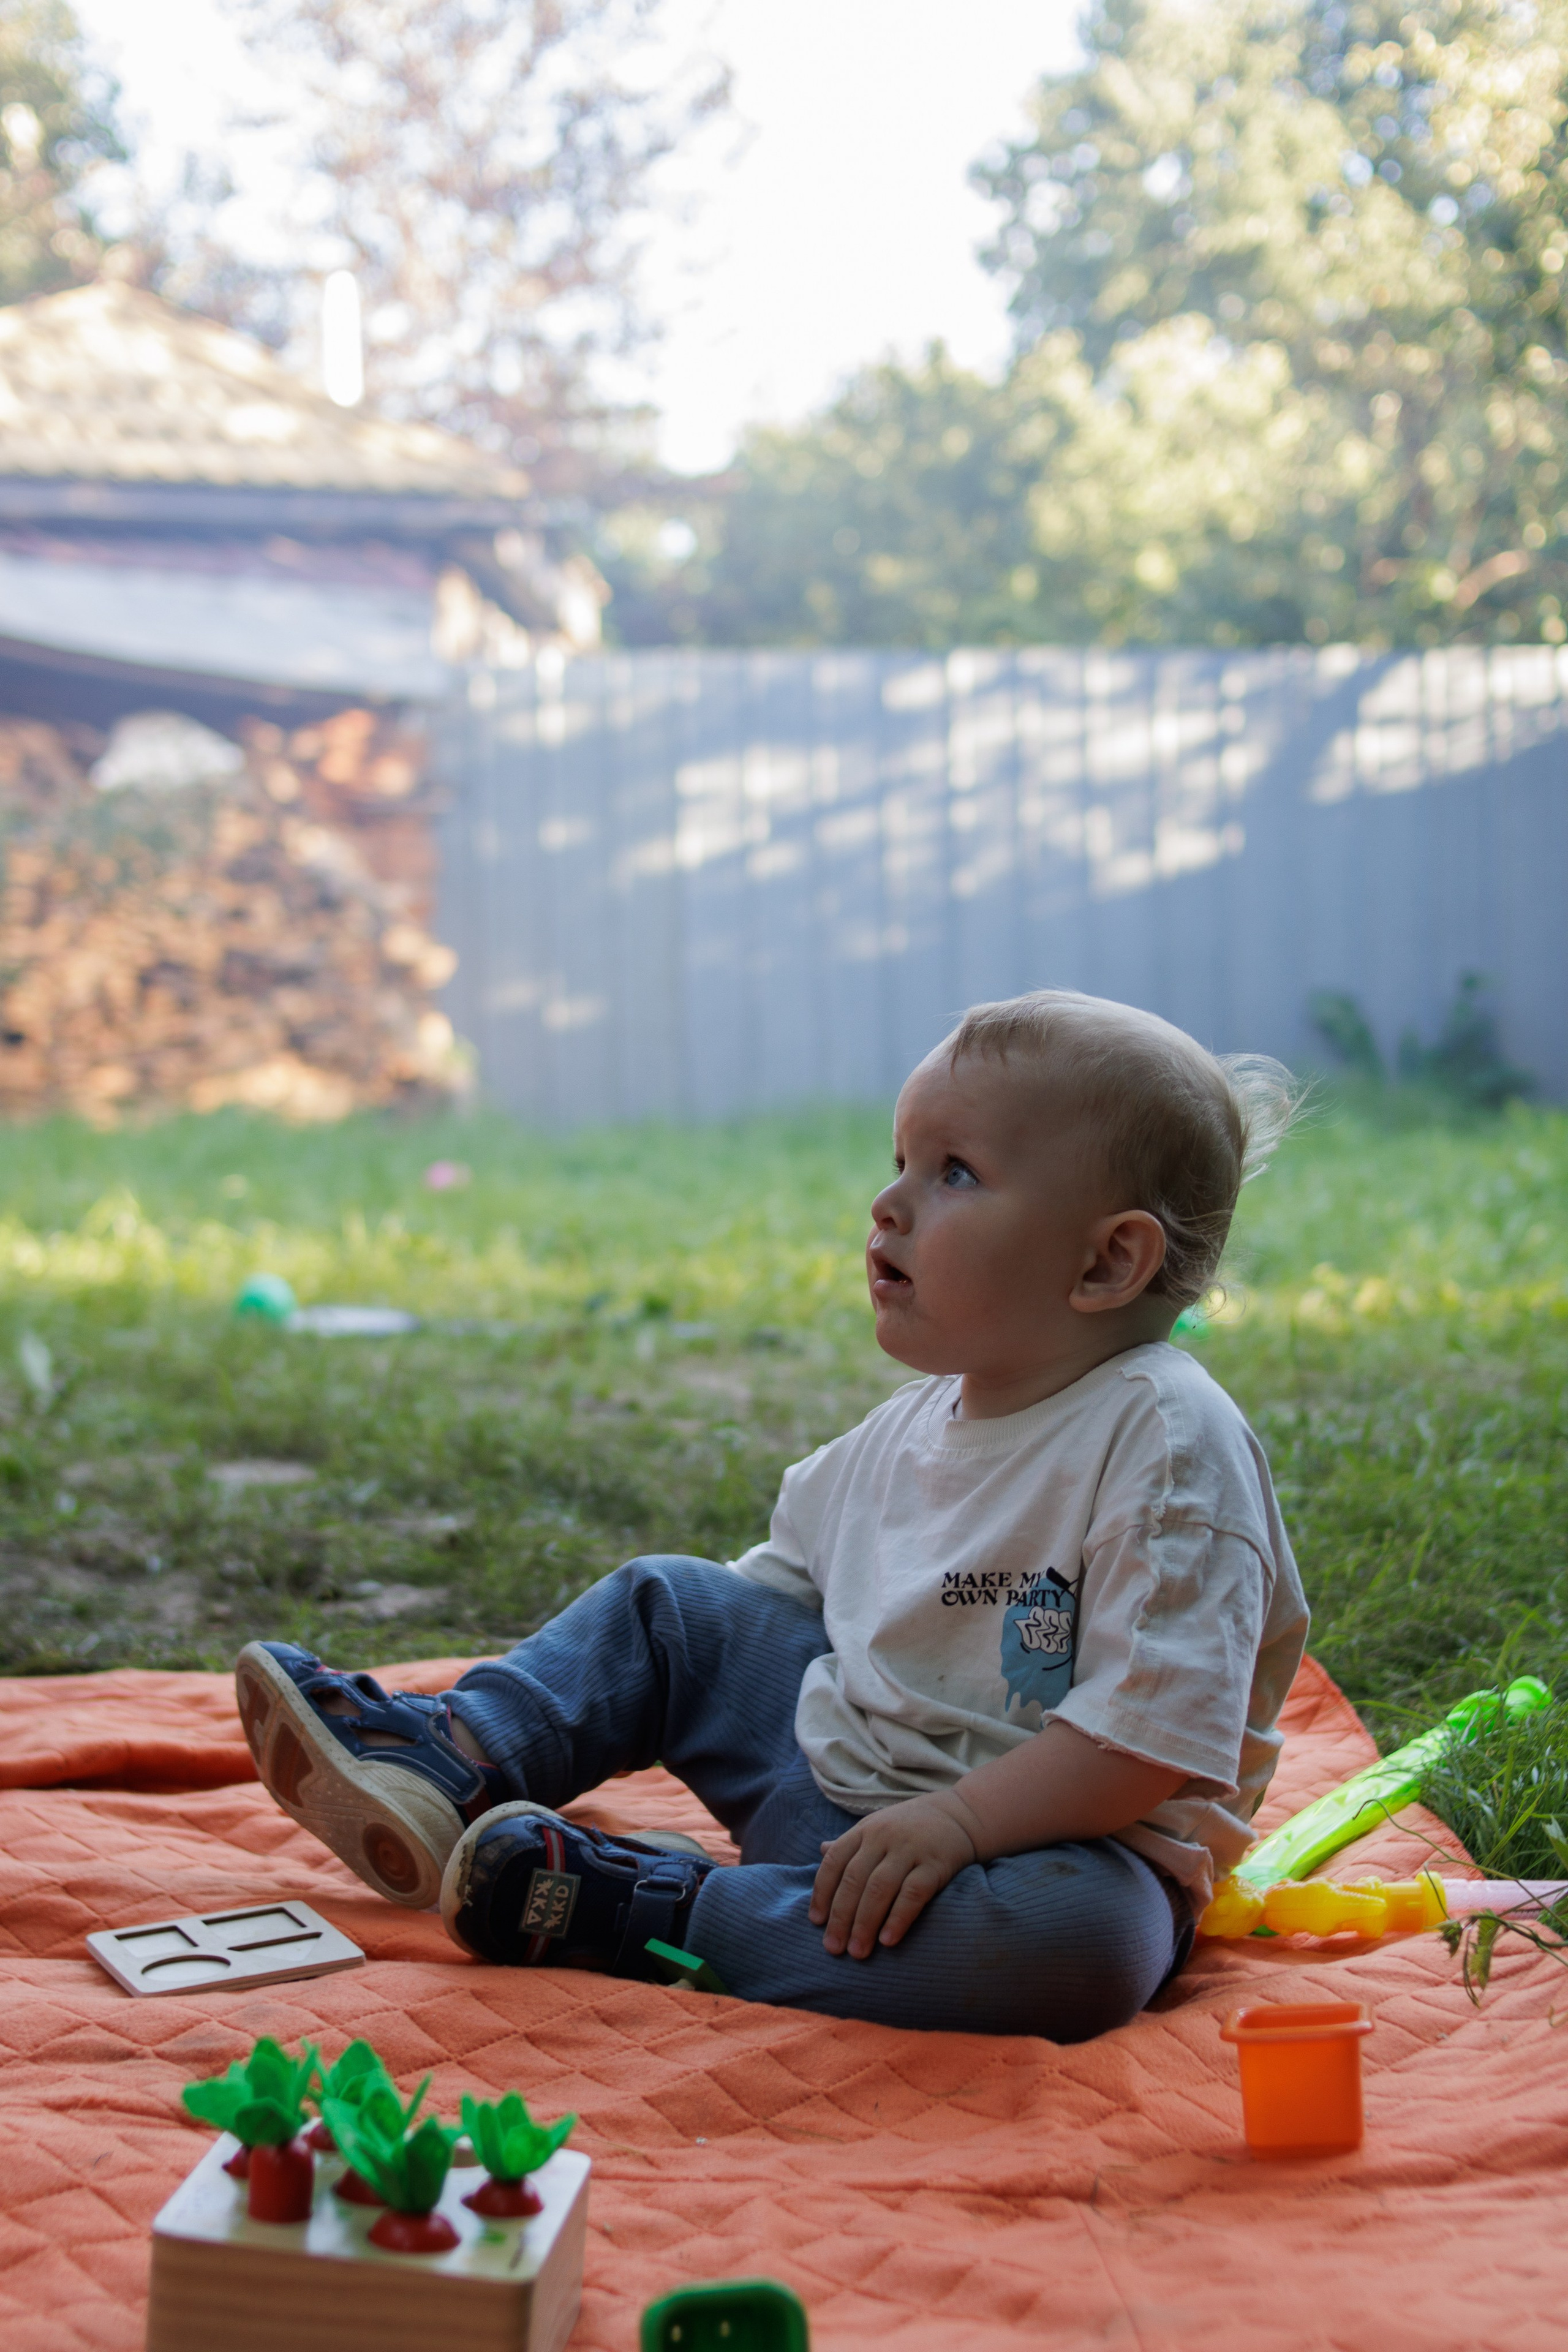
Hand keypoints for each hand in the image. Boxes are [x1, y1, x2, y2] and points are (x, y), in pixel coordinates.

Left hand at [809, 1793, 979, 1958]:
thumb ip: (851, 1842)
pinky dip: (899, 1918)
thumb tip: (820, 1850)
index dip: (822, 1893)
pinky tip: (888, 1941)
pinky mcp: (935, 1864)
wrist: (961, 1814)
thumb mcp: (878, 1826)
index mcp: (865, 1830)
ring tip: (857, 1952)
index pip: (834, 1862)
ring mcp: (910, 1849)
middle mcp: (883, 1837)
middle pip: (854, 1879)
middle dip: (841, 1916)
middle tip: (834, 1948)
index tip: (816, 1922)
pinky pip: (914, 1893)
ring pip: (880, 1888)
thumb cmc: (911, 1826)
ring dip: (865, 1922)